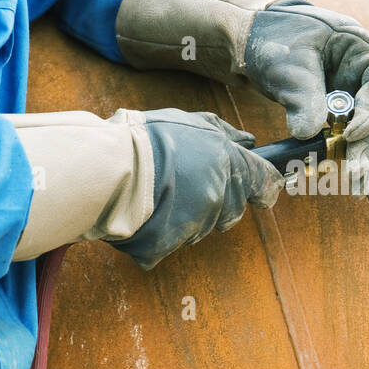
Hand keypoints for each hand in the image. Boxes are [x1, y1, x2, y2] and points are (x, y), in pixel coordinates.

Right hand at [114, 110, 283, 269]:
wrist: (105, 167)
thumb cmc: (144, 139)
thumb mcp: (189, 122)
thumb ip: (224, 133)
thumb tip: (250, 142)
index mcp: (227, 164)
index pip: (264, 182)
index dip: (264, 187)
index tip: (263, 191)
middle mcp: (217, 196)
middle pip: (233, 209)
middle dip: (218, 200)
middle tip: (187, 182)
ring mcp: (194, 224)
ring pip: (202, 227)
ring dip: (188, 215)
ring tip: (160, 192)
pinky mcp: (167, 246)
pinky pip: (170, 243)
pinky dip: (160, 232)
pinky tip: (145, 212)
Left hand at [243, 0, 368, 214]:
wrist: (263, 42)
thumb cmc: (278, 41)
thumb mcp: (287, 63)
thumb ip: (301, 94)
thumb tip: (308, 132)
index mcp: (366, 50)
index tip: (351, 136)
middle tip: (358, 177)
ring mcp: (365, 98)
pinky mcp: (352, 118)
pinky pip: (363, 146)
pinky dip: (367, 170)